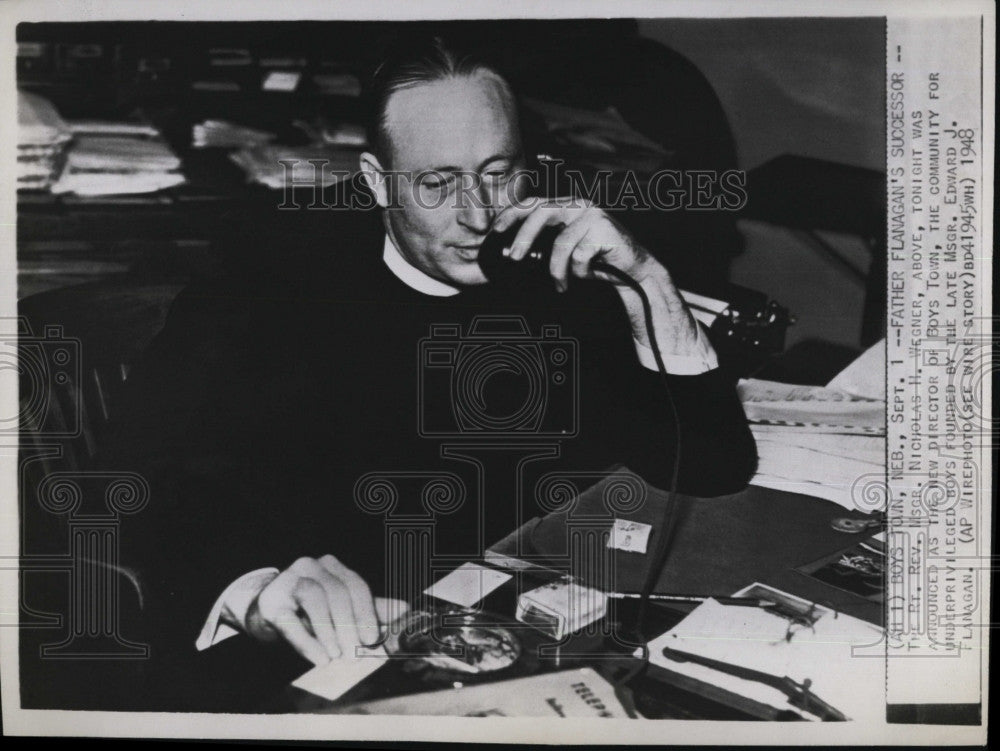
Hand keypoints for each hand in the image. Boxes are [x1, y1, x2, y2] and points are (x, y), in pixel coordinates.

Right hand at [244, 554, 406, 665]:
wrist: (267, 611)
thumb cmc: (308, 609)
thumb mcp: (340, 607)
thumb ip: (370, 609)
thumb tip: (404, 610)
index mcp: (333, 566)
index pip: (356, 585)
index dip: (366, 612)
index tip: (372, 638)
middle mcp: (312, 566)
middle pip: (337, 592)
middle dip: (349, 625)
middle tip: (355, 653)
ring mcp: (288, 580)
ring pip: (314, 598)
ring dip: (329, 630)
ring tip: (336, 655)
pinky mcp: (271, 602)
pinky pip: (290, 621)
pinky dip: (307, 642)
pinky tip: (319, 659)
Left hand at [492, 198, 700, 355]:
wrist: (633, 270)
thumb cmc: (597, 260)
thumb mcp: (566, 250)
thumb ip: (545, 244)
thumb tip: (514, 253)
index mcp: (565, 206)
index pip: (532, 203)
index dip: (511, 215)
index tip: (495, 231)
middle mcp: (577, 205)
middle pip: (542, 213)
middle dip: (524, 236)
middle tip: (514, 258)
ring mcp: (592, 215)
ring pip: (561, 242)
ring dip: (557, 270)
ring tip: (560, 284)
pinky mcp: (605, 229)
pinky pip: (580, 256)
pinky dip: (580, 272)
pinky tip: (588, 275)